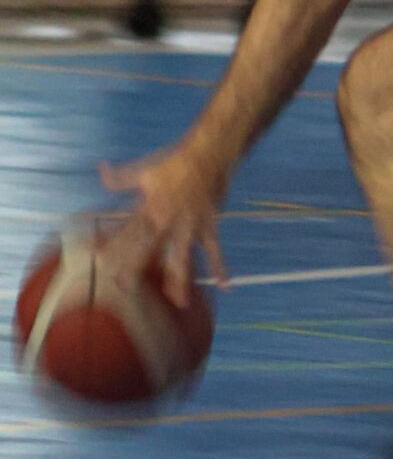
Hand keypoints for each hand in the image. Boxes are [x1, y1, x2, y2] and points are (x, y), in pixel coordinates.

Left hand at [99, 141, 228, 305]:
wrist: (209, 155)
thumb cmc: (175, 161)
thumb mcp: (144, 169)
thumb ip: (121, 176)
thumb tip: (101, 170)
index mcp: (150, 209)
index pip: (128, 232)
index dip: (115, 245)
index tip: (100, 260)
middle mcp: (169, 223)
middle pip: (150, 251)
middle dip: (137, 270)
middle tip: (126, 290)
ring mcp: (190, 228)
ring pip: (183, 258)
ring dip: (180, 281)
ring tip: (178, 303)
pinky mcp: (209, 227)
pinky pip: (215, 250)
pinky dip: (220, 267)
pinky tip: (225, 285)